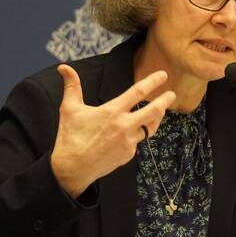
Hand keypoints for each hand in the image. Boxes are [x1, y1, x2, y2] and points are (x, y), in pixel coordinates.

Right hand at [50, 64, 175, 197]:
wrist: (72, 169)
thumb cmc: (70, 137)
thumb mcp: (69, 109)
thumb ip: (72, 86)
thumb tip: (63, 67)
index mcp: (112, 112)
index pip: (137, 92)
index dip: (152, 82)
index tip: (163, 75)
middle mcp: (124, 126)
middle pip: (153, 111)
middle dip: (164, 101)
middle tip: (172, 94)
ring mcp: (129, 142)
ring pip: (149, 127)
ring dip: (155, 118)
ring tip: (160, 111)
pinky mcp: (129, 155)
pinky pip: (138, 141)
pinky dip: (138, 134)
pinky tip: (134, 131)